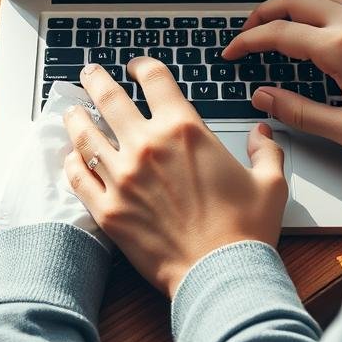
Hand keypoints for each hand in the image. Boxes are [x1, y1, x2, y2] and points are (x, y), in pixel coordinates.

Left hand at [62, 57, 286, 297]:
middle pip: (109, 97)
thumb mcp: (269, 183)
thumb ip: (265, 150)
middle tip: (89, 72)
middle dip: (96, 79)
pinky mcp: (107, 209)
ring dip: (75, 116)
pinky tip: (72, 156)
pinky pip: (79, 176)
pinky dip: (73, 162)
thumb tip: (263, 133)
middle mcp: (148, 146)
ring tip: (71, 110)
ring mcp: (122, 177)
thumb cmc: (245, 231)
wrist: (221, 274)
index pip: (155, 79)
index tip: (137, 67)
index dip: (142, 66)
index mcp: (185, 130)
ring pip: (85, 134)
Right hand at [223, 0, 341, 150]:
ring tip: (269, 26)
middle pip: (289, 1)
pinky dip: (308, 4)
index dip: (246, 42)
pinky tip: (308, 22)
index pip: (277, 34)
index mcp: (339, 49)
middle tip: (243, 36)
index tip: (231, 53)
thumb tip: (265, 97)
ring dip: (283, 5)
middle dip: (258, 15)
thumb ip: (302, 113)